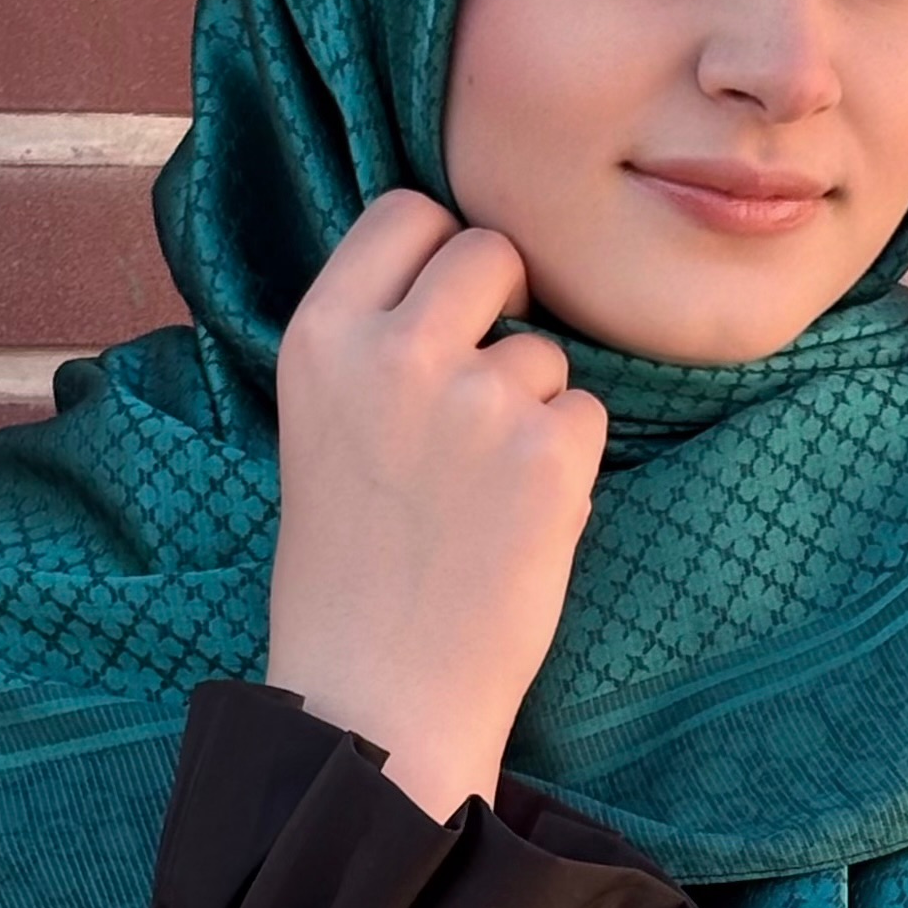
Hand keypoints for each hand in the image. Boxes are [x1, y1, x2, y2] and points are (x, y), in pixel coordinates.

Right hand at [265, 189, 606, 824]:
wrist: (377, 696)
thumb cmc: (350, 572)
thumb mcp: (322, 427)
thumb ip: (376, 344)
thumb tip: (463, 270)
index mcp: (320, 336)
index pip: (405, 211)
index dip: (441, 252)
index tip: (447, 306)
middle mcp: (392, 351)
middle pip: (491, 250)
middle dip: (505, 307)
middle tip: (485, 390)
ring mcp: (474, 398)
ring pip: (547, 352)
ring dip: (534, 410)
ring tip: (481, 496)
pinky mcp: (546, 453)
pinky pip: (586, 415)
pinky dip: (568, 467)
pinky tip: (517, 526)